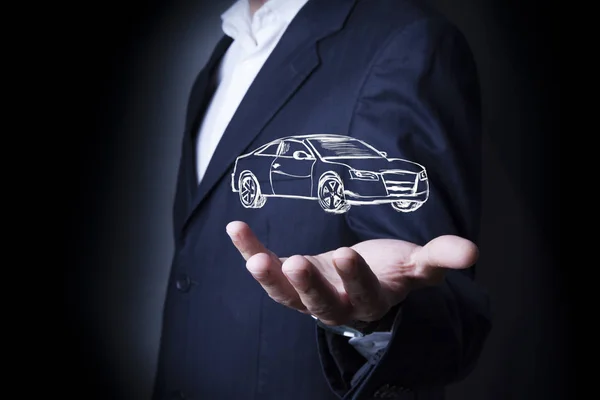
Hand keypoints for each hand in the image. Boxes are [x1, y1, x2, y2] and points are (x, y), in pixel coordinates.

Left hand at [226, 221, 477, 325]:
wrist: (363, 277)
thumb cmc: (392, 269)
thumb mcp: (418, 263)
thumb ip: (440, 256)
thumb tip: (473, 250)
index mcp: (371, 300)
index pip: (365, 295)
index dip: (357, 278)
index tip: (351, 254)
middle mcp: (337, 305)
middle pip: (321, 304)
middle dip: (310, 285)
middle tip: (297, 264)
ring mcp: (308, 295)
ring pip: (288, 297)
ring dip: (271, 278)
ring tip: (253, 259)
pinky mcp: (289, 279)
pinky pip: (267, 268)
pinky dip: (250, 251)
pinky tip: (236, 229)